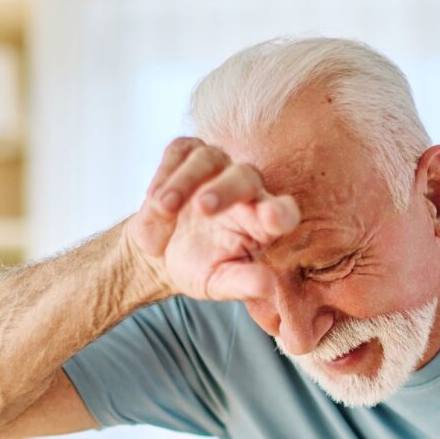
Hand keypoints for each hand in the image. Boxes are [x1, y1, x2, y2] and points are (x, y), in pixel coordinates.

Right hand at [123, 137, 299, 300]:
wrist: (162, 254)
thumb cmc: (201, 268)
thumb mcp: (219, 283)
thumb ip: (244, 284)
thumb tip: (269, 288)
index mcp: (262, 222)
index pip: (283, 211)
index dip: (281, 213)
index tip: (272, 219)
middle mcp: (246, 189)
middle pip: (246, 175)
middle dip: (226, 189)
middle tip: (203, 208)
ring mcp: (216, 169)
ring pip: (209, 158)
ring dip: (186, 180)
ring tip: (165, 207)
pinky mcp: (187, 156)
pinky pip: (180, 151)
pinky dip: (166, 171)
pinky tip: (156, 198)